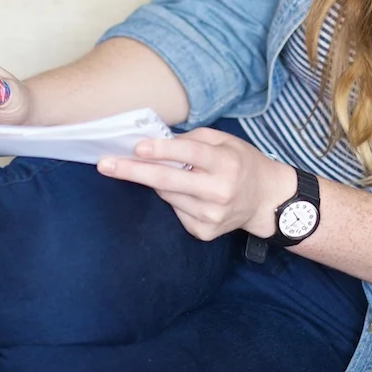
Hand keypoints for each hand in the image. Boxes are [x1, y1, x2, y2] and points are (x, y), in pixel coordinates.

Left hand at [97, 127, 296, 241]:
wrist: (267, 199)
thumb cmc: (242, 162)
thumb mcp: (226, 141)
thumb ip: (194, 140)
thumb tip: (157, 142)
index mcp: (227, 162)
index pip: (190, 154)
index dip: (163, 150)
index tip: (137, 147)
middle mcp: (220, 190)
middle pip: (168, 180)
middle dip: (133, 171)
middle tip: (105, 164)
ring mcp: (212, 215)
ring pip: (168, 195)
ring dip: (156, 182)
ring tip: (161, 171)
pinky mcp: (205, 232)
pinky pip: (176, 211)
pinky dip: (174, 199)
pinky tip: (188, 193)